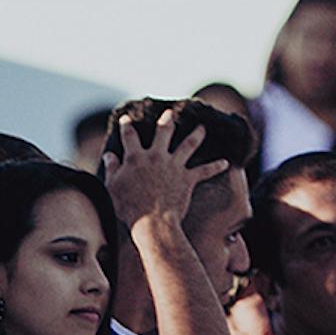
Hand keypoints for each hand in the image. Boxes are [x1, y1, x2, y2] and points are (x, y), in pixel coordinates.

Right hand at [102, 107, 227, 235]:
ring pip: (188, 145)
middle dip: (167, 120)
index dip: (126, 126)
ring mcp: (174, 166)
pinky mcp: (187, 179)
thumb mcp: (113, 187)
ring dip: (196, 135)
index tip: (127, 118)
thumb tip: (109, 155)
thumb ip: (112, 168)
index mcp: (136, 157)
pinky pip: (205, 171)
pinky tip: (225, 162)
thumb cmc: (129, 207)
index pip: (129, 136)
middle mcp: (157, 156)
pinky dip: (215, 166)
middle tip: (171, 112)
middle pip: (164, 132)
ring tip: (202, 127)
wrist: (152, 222)